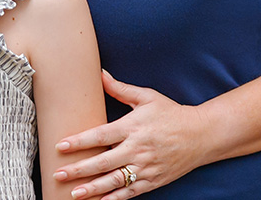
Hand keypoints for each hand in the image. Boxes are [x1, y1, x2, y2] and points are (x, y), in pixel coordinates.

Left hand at [52, 70, 209, 198]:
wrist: (202, 135)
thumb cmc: (170, 113)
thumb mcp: (146, 96)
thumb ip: (120, 88)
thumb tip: (99, 73)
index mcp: (132, 127)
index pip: (100, 136)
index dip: (79, 142)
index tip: (61, 146)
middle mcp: (137, 149)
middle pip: (103, 162)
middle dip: (79, 169)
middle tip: (59, 174)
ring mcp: (146, 168)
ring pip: (115, 182)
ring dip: (93, 188)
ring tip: (74, 193)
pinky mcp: (154, 181)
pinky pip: (132, 192)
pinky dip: (115, 199)